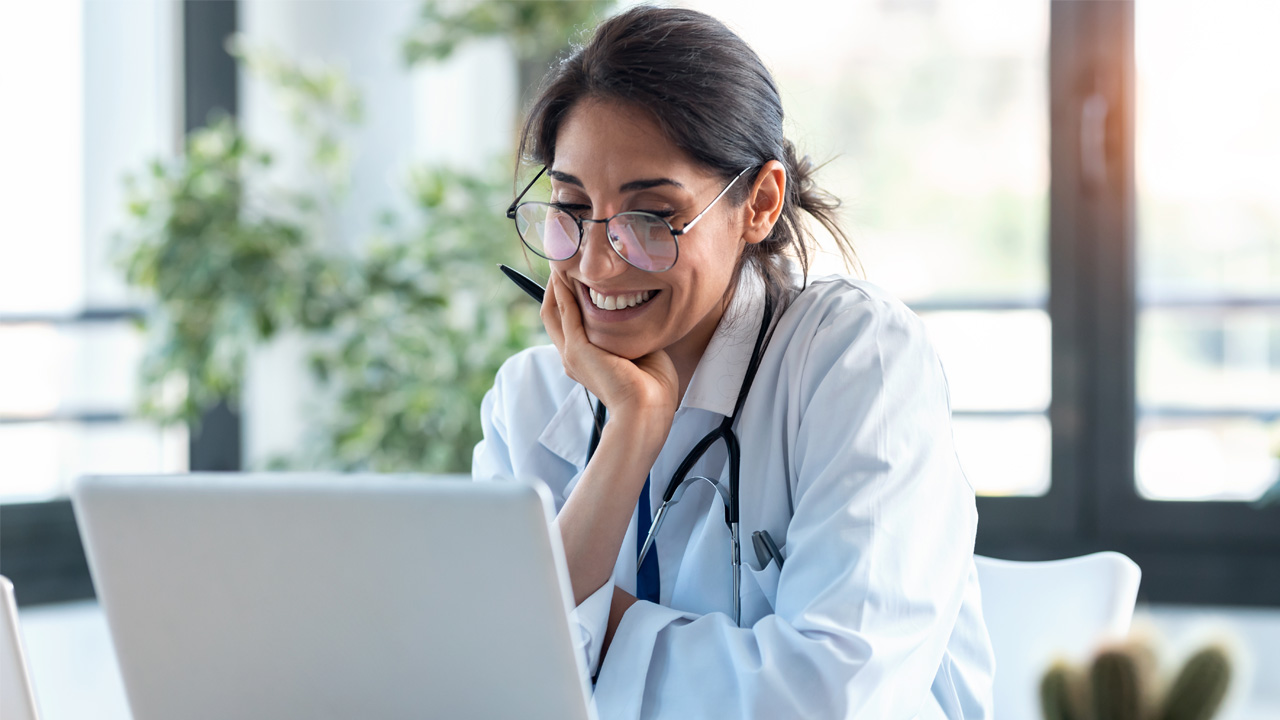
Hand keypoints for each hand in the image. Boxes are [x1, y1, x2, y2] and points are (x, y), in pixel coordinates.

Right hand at [541, 273, 678, 430]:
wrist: (648, 410)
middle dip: (555, 284)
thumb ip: (631, 332)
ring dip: (556, 282)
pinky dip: (564, 289)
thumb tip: (641, 310)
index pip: (566, 321)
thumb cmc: (652, 388)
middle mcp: (572, 356)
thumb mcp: (639, 351)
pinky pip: (566, 311)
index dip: (566, 296)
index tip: (576, 272)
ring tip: (563, 258)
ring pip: (554, 308)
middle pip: (551, 312)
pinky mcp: (577, 350)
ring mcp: (571, 354)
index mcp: (585, 360)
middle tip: (564, 257)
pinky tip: (568, 271)